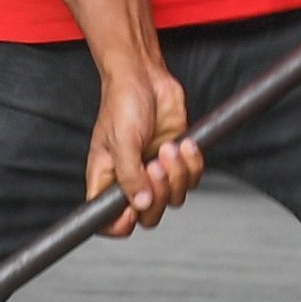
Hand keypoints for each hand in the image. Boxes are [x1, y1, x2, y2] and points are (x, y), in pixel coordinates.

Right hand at [88, 66, 202, 237]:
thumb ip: (129, 175)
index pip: (107, 219)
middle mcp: (131, 180)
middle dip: (158, 194)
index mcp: (107, 180)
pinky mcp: (176, 160)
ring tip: (169, 147)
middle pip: (148, 215)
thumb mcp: (121, 140)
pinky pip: (192, 178)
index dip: (119, 224)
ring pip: (174, 197)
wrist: (145, 77)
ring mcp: (155, 172)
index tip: (132, 210)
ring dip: (177, 174)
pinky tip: (184, 143)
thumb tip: (140, 204)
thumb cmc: (122, 103)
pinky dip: (193, 163)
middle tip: (154, 166)